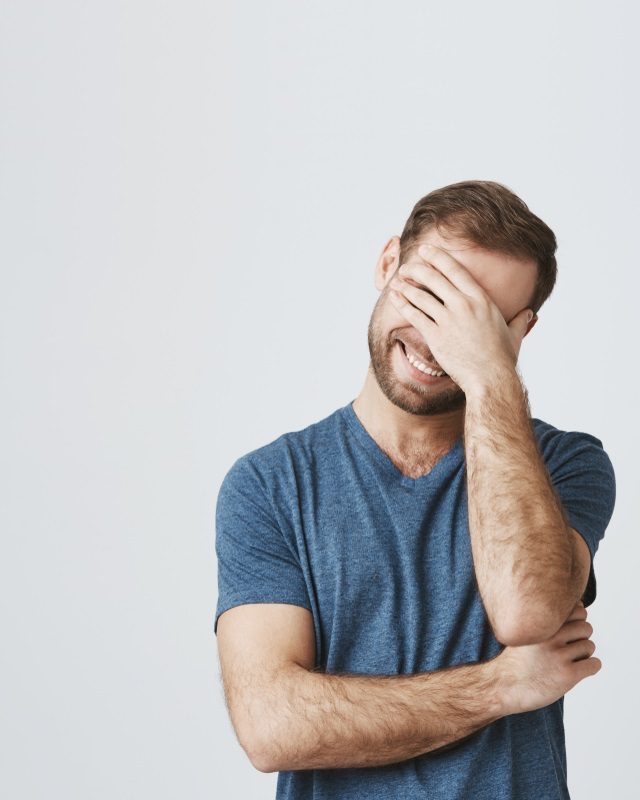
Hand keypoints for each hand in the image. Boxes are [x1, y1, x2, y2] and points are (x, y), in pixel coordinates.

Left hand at [387, 243, 533, 393]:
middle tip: (407, 265)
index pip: (456, 270)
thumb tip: (530, 313)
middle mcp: (464, 305)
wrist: (490, 379)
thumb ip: (520, 321)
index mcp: (482, 300)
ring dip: (406, 286)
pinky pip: (415, 315)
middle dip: (418, 268)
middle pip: (434, 278)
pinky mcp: (436, 336)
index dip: (438, 257)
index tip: (427, 250)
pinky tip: (395, 298)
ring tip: (397, 281)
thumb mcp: (515, 335)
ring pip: (421, 295)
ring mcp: (448, 320)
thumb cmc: (502, 359)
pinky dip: (403, 304)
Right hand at [489, 601, 600, 714]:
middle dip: (581, 638)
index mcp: (542, 623)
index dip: (576, 620)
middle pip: (586, 627)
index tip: (568, 631)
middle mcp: (552, 636)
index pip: (577, 609)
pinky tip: (576, 671)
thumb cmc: (517, 659)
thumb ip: (546, 621)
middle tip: (569, 648)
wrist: (503, 686)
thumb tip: (579, 606)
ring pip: (590, 646)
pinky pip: (594, 664)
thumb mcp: (526, 632)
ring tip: (568, 661)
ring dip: (584, 654)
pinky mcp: (568, 674)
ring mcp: (560, 655)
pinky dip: (590, 667)